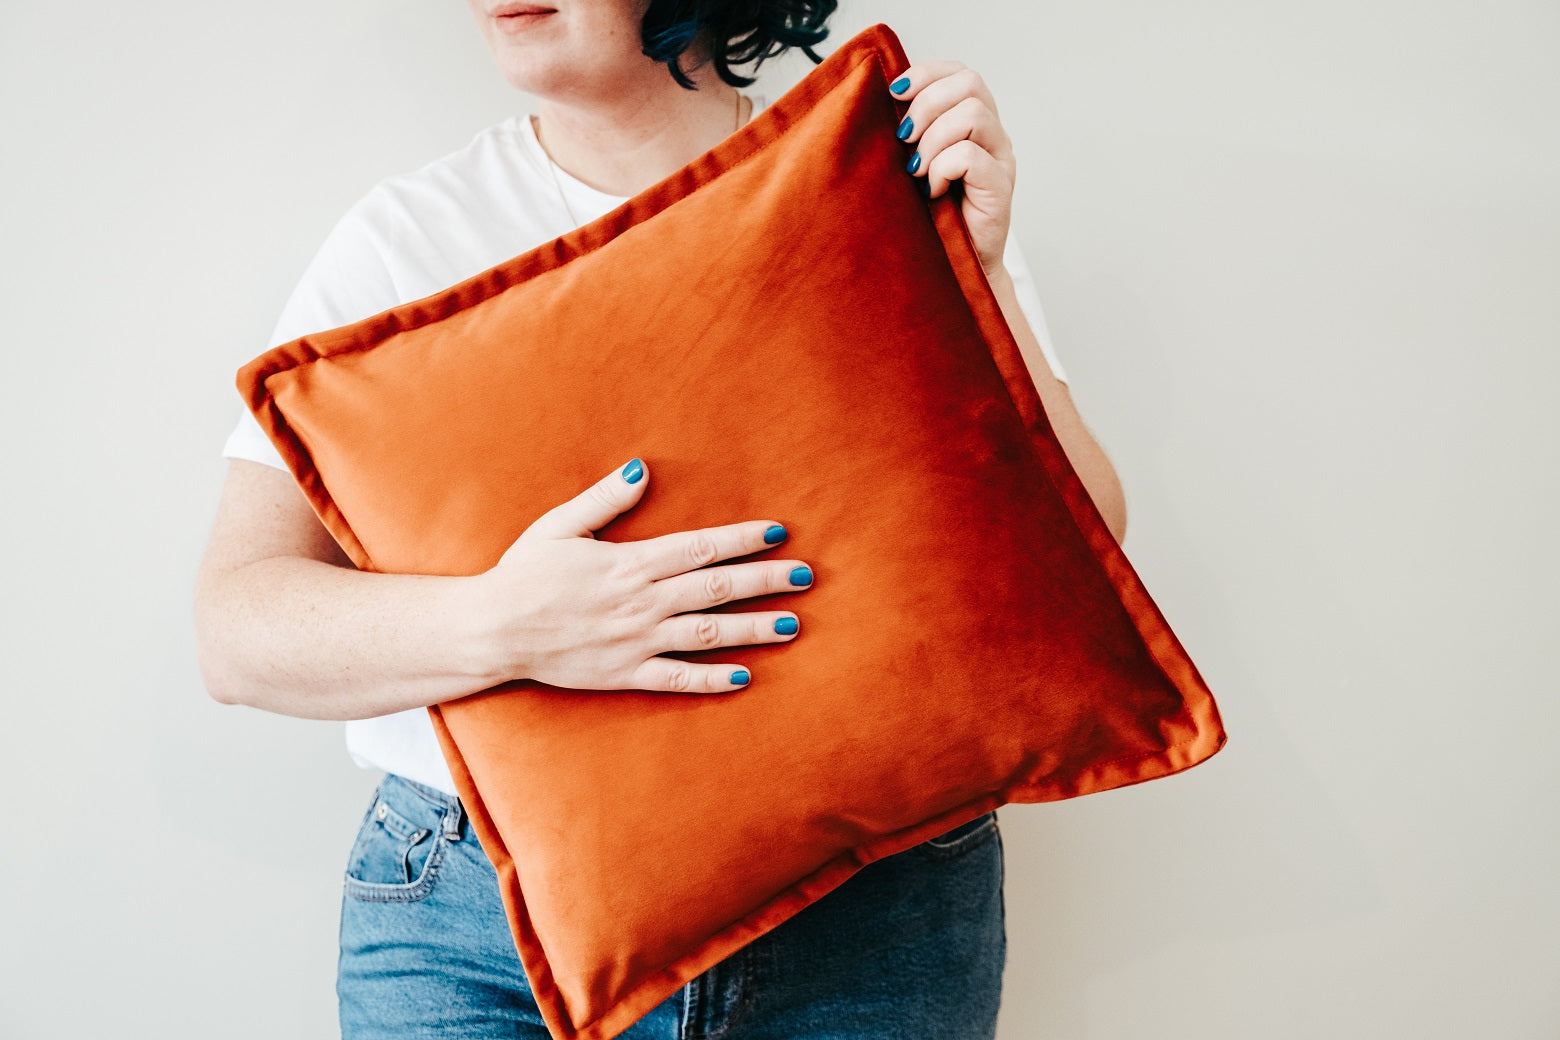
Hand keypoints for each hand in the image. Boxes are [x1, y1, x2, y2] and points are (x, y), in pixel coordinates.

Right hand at [468, 458, 809, 693]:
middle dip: (764, 581)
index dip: (742, 540)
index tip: (778, 532)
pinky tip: (743, 676)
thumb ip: (606, 499)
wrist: (491, 630)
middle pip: (715, 589)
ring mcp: (634, 641)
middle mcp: (640, 602)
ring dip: (752, 629)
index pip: (699, 548)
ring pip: (706, 633)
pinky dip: (710, 678)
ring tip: (792, 625)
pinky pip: (675, 678)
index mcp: (629, 563)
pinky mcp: (623, 674)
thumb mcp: (560, 525)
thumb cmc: (523, 573)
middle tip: (805, 577)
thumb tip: (644, 469)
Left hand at [889, 61, 1016, 280]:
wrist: (954, 269)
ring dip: (933, 139)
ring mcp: (1000, 159)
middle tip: (904, 139)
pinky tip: (932, 191)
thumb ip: (909, 134)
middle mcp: (993, 135)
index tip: (894, 92)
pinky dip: (941, 169)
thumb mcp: (913, 166)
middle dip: (926, 105)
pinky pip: (969, 156)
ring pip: (972, 114)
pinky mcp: (1000, 186)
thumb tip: (878, 103)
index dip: (927, 73)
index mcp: (974, 122)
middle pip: (970, 84)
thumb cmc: (931, 218)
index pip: (960, 73)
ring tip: (916, 171)